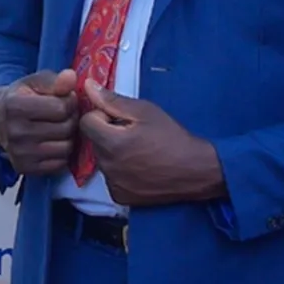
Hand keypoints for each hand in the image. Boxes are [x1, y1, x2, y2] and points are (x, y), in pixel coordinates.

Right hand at [0, 69, 79, 176]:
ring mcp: (19, 153)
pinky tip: (53, 142)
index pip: (62, 108)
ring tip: (60, 127)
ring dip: (68, 137)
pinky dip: (61, 153)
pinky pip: (59, 163)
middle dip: (71, 119)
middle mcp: (15, 132)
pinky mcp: (24, 168)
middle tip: (64, 114)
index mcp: (14, 106)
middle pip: (65, 128)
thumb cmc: (20, 97)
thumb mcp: (34, 83)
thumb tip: (71, 77)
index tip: (64, 99)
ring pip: (65, 148)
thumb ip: (54, 80)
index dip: (69, 101)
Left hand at [79, 81, 225, 205]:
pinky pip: (110, 177)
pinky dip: (119, 170)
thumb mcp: (145, 111)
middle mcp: (107, 166)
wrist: (198, 171)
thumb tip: (87, 86)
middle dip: (107, 133)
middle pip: (93, 141)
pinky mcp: (120, 196)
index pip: (86, 122)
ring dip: (112, 152)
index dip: (101, 115)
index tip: (121, 118)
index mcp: (111, 143)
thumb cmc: (173, 137)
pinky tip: (139, 167)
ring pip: (101, 159)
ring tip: (139, 151)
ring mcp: (113, 184)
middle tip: (133, 134)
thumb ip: (112, 100)